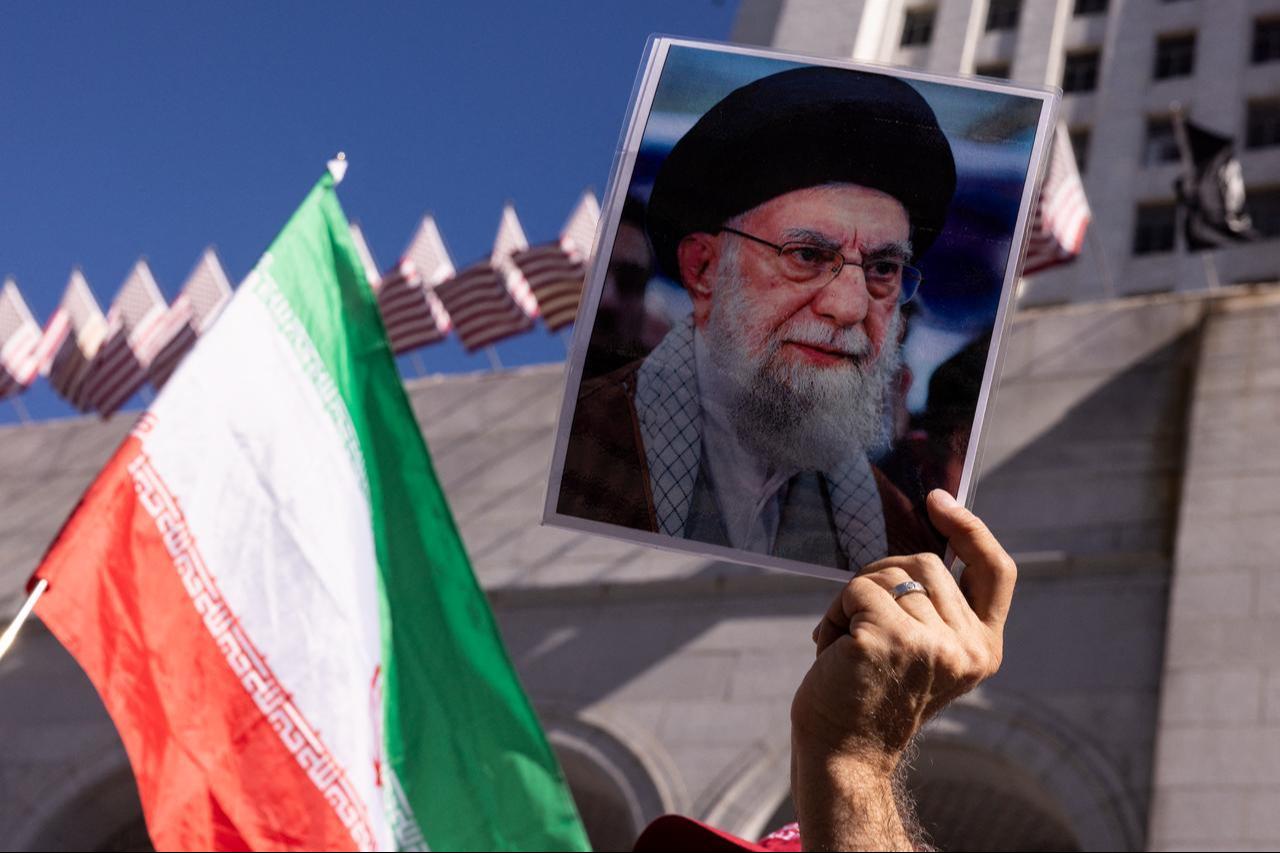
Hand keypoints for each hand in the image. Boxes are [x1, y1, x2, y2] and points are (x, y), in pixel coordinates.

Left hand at [789, 490, 1016, 849]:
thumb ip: (932, 603)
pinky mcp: (891, 639)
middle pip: (925, 563)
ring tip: (847, 643)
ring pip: (887, 574)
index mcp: (983, 647)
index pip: (996, 572)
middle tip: (859, 621)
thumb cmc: (872, 693)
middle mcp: (968, 647)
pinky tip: (832, 649)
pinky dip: (835, 612)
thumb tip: (922, 529)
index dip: (972, 530)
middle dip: (882, 578)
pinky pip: (856, 590)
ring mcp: (932, 644)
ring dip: (854, 599)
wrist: (844, 753)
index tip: (940, 500)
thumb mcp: (920, 647)